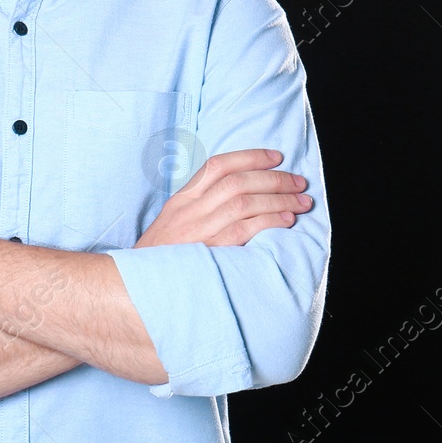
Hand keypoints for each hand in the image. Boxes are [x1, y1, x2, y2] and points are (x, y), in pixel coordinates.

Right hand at [135, 148, 310, 248]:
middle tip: (299, 182)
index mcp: (183, 199)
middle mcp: (190, 209)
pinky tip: (287, 220)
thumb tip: (238, 193)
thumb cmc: (162, 256)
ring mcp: (198, 229)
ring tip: (302, 202)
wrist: (139, 285)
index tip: (277, 156)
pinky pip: (245, 229)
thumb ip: (200, 206)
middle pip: (237, 181)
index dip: (250, 157)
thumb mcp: (174, 222)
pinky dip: (269, 221)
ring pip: (244, 202)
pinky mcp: (209, 251)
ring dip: (279, 199)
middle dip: (274, 178)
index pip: (218, 165)